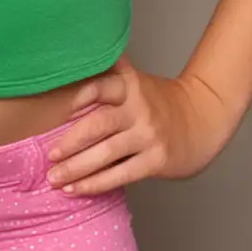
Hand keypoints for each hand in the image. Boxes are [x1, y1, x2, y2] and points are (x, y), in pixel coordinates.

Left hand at [42, 53, 238, 196]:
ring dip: (76, 168)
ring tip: (54, 179)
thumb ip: (109, 74)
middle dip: (69, 142)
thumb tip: (71, 62)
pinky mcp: (156, 160)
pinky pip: (120, 174)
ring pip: (106, 154)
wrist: (203, 120)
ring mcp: (148, 135)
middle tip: (48, 155)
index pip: (100, 86)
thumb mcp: (138, 81)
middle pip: (98, 124)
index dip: (77, 97)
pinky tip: (76, 189)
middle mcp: (139, 108)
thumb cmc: (160, 102)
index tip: (54, 112)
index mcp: (131, 85)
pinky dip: (95, 183)